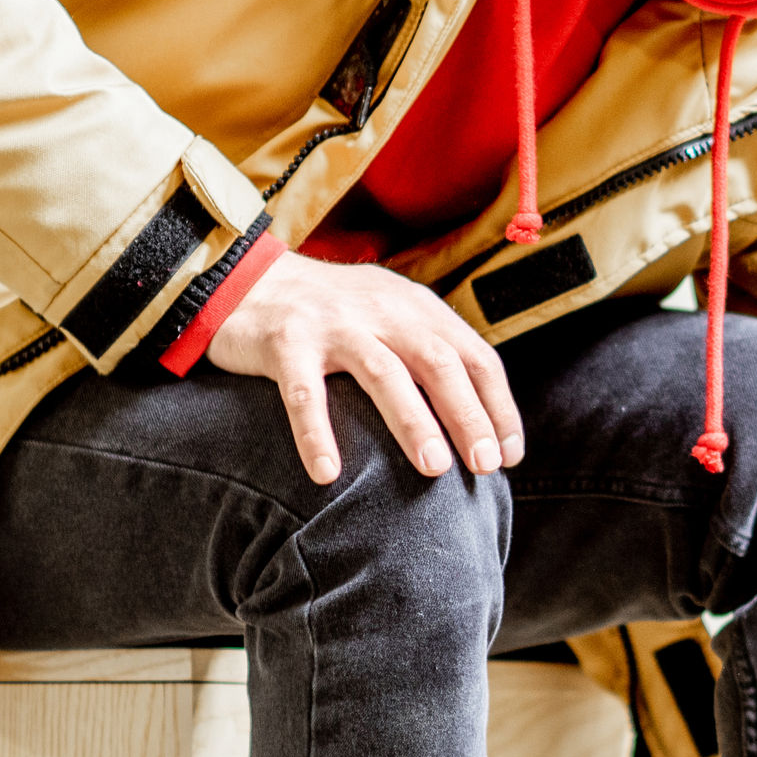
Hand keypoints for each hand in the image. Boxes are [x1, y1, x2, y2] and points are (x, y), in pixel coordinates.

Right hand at [204, 253, 524, 484]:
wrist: (248, 281)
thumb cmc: (332, 315)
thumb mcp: (391, 318)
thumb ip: (430, 353)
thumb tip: (480, 424)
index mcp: (417, 308)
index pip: (474, 357)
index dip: (498, 406)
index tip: (509, 456)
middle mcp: (383, 310)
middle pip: (439, 363)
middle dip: (468, 416)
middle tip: (484, 467)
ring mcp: (334, 324)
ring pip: (384, 373)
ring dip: (413, 423)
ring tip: (433, 470)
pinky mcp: (286, 342)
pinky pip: (305, 394)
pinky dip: (316, 434)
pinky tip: (327, 474)